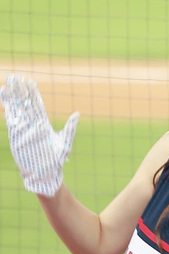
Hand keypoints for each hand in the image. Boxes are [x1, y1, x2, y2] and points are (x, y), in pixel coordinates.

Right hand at [0, 75, 78, 196]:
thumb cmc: (56, 162)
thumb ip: (69, 128)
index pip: (36, 105)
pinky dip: (7, 110)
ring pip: (16, 110)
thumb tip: (77, 114)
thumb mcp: (65, 143)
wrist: (45, 176)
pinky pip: (10, 121)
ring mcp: (23, 130)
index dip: (32, 93)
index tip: (30, 81)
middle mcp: (32, 125)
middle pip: (24, 104)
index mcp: (43, 124)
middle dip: (20, 91)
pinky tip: (3, 100)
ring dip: (11, 98)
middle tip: (16, 77)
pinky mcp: (16, 136)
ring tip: (7, 84)